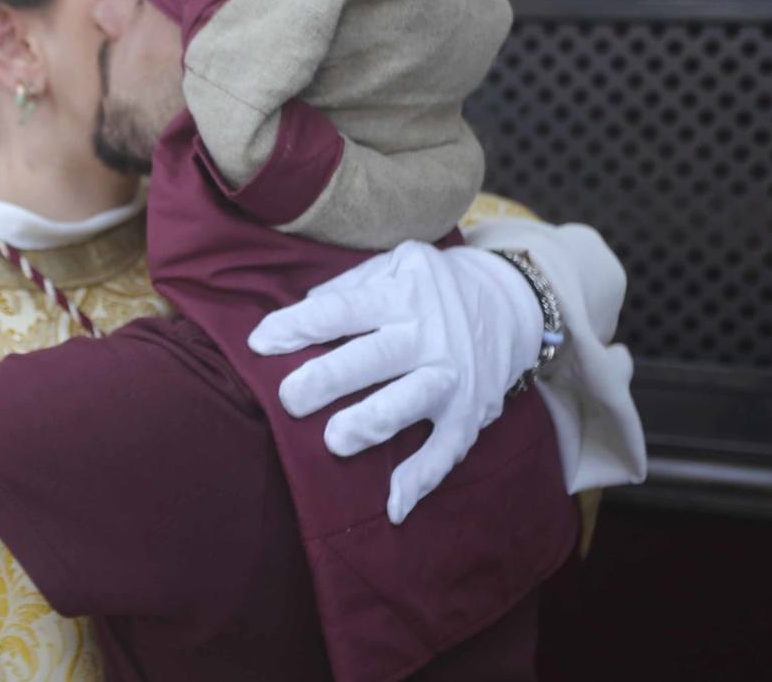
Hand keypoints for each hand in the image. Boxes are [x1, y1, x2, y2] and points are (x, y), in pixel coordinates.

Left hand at [248, 241, 542, 523]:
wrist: (511, 304)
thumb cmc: (431, 288)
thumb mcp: (395, 266)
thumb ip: (347, 287)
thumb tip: (299, 312)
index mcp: (400, 294)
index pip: (340, 310)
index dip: (297, 327)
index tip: (260, 343)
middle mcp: (427, 335)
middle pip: (372, 357)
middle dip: (327, 379)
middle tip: (288, 398)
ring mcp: (450, 377)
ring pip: (409, 403)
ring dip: (370, 423)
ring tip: (333, 441)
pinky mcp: (468, 415)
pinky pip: (445, 451)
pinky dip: (421, 480)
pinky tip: (394, 505)